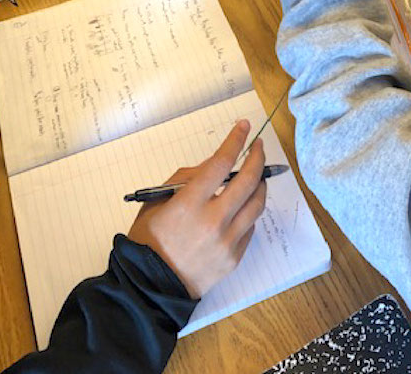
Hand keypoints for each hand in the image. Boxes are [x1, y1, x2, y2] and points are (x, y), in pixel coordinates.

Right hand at [128, 120, 267, 298]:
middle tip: (257, 147)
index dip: (234, 141)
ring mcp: (227, 240)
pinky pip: (250, 226)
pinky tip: (242, 205)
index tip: (242, 127)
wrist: (153, 282)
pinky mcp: (235, 256)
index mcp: (188, 203)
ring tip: (256, 175)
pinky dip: (249, 210)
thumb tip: (214, 167)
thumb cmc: (150, 238)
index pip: (220, 164)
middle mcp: (213, 220)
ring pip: (257, 204)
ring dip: (260, 184)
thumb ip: (186, 180)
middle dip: (256, 158)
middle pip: (247, 181)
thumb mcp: (157, 200)